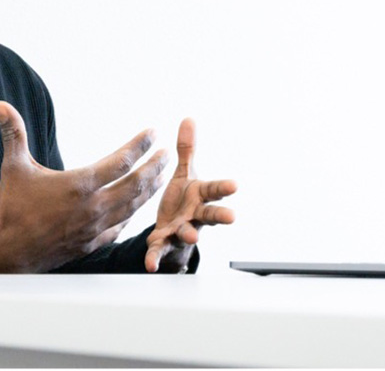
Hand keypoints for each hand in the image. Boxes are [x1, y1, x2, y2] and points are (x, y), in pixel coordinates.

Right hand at [0, 101, 167, 272]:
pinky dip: (132, 215)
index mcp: (79, 185)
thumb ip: (13, 133)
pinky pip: (120, 227)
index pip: (121, 161)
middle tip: (167, 153)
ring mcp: (95, 227)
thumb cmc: (11, 208)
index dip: (139, 145)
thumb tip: (1, 105)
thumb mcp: (13, 167)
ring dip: (150, 190)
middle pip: (136, 184)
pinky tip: (137, 208)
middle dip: (154, 166)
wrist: (7, 253)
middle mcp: (93, 207)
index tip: (152, 133)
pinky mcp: (91, 243)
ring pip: (133, 207)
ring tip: (162, 177)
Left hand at [145, 118, 236, 272]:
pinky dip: (155, 258)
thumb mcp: (185, 174)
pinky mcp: (165, 242)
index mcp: (200, 196)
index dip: (224, 187)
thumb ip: (187, 150)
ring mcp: (181, 230)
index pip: (214, 190)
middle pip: (210, 215)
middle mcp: (195, 215)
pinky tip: (150, 265)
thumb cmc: (183, 200)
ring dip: (189, 234)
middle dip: (221, 216)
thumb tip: (188, 119)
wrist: (172, 230)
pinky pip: (160, 250)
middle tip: (232, 217)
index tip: (235, 185)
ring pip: (188, 233)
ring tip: (192, 237)